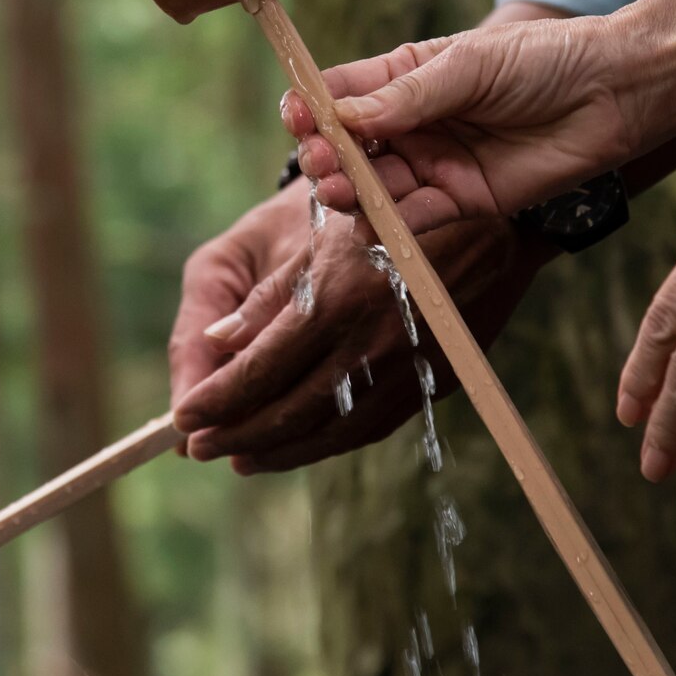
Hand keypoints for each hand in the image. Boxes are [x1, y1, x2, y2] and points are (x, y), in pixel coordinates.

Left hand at [173, 193, 543, 472]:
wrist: (491, 227)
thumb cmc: (392, 219)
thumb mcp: (325, 237)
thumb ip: (269, 296)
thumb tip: (215, 343)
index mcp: (335, 301)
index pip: (259, 369)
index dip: (216, 399)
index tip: (183, 416)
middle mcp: (368, 344)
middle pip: (286, 411)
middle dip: (235, 434)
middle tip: (198, 447)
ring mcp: (402, 371)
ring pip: (324, 431)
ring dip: (274, 450)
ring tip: (238, 457)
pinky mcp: (427, 387)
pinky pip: (363, 431)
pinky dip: (320, 446)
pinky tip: (294, 448)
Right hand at [286, 15, 644, 232]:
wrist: (616, 92)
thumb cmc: (545, 59)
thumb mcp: (468, 65)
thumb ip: (406, 96)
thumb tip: (342, 117)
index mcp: (404, 78)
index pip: (340, 95)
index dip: (311, 108)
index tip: (294, 117)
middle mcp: (411, 125)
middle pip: (347, 148)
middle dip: (326, 157)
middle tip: (322, 162)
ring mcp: (434, 165)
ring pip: (373, 188)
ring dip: (350, 192)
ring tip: (340, 189)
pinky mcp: (463, 201)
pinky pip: (414, 220)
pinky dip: (390, 225)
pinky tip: (376, 221)